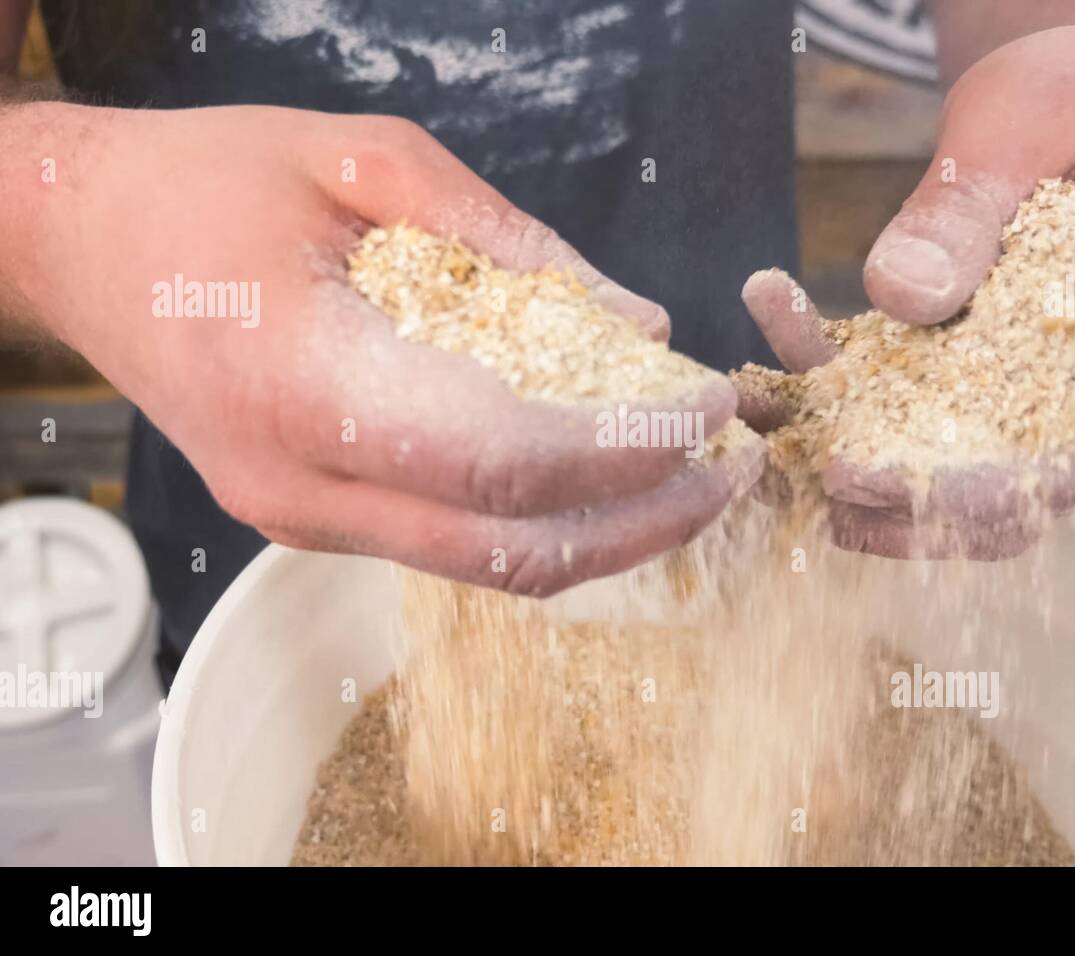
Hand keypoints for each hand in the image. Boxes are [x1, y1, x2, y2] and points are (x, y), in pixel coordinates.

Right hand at [4, 103, 759, 592]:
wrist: (78, 241)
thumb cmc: (204, 182)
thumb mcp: (363, 159)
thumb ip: (508, 240)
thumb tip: (633, 319)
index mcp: (304, 381)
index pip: (505, 455)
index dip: (624, 444)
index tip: (705, 409)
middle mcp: (303, 483)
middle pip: (513, 549)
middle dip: (644, 520)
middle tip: (731, 470)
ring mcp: (302, 518)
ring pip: (489, 566)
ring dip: (604, 532)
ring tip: (689, 476)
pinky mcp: (313, 519)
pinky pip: (453, 542)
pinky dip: (542, 518)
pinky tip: (599, 472)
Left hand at [742, 12, 1074, 558]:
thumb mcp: (1027, 120)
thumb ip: (972, 206)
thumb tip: (899, 297)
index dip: (992, 489)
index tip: (894, 487)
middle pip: (1012, 484)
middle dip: (914, 499)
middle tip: (824, 483)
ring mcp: (1023, 371)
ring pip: (945, 449)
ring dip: (854, 449)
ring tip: (773, 430)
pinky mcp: (956, 351)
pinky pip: (891, 378)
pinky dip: (826, 358)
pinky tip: (771, 300)